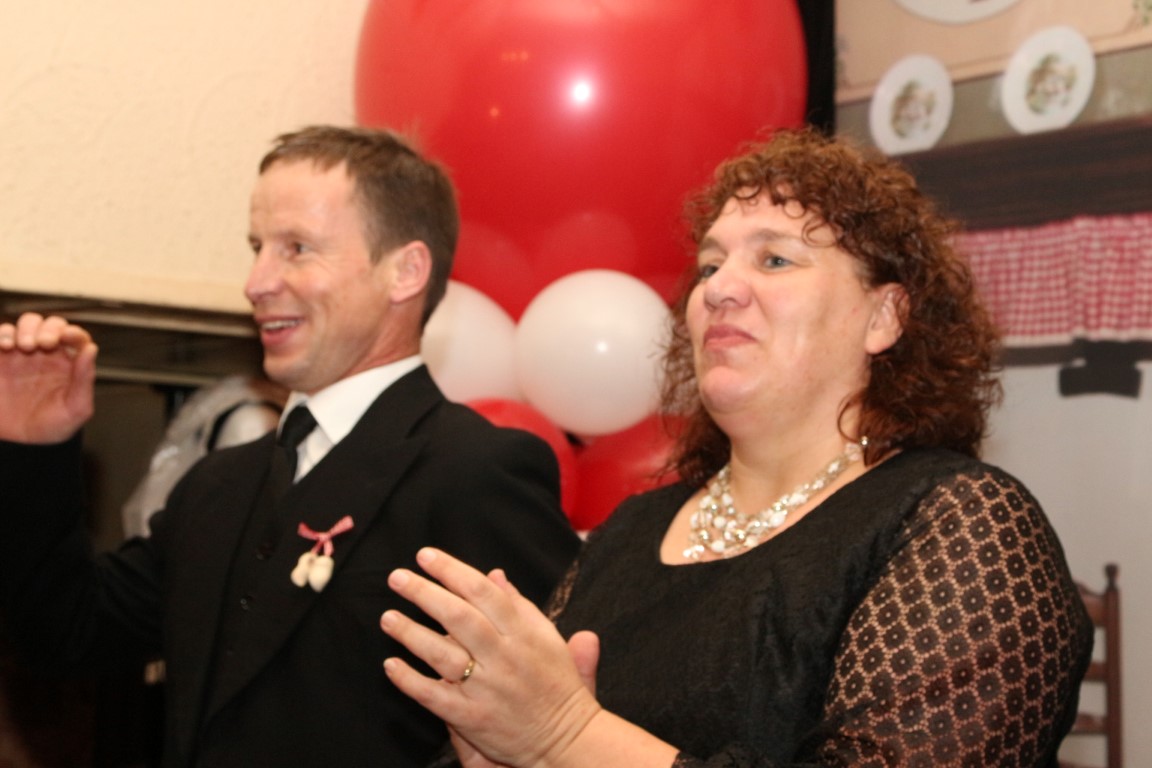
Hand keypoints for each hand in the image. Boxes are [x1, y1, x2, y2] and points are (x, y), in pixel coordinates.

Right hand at [0, 313, 97, 442]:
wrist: (22, 445)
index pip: (76, 337)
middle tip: (43, 344)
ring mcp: (22, 355)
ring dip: (25, 328)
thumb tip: (91, 348)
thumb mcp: (76, 408)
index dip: (72, 332)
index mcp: (70, 364)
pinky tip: (4, 346)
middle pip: (49, 324)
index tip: (65, 338)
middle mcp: (47, 355)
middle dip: (46, 328)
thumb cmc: (53, 428)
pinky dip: (0, 334)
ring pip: (25, 325)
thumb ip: (85, 378)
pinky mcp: (0, 361)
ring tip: (24, 347)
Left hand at [381, 548, 602, 767]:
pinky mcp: (473, 718)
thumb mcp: (546, 636)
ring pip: (443, 655)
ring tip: (388, 617)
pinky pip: (435, 697)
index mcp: (523, 632)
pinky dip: (410, 681)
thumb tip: (494, 574)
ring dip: (411, 634)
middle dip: (425, 593)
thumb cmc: (556, 683)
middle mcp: (504, 656)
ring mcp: (487, 688)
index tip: (426, 556)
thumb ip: (519, 605)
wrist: (567, 738)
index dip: (451, 571)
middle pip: (459, 617)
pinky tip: (391, 665)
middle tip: (397, 578)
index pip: (482, 592)